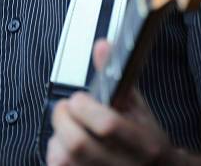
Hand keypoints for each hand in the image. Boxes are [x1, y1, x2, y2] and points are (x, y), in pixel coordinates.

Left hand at [47, 40, 187, 165]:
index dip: (85, 107)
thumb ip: (116, 77)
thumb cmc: (146, 139)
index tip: (79, 98)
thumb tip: (102, 46)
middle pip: (78, 143)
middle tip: (65, 109)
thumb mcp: (138, 106)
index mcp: (144, 143)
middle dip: (63, 118)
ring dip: (57, 139)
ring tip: (66, 129)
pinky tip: (64, 147)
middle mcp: (125, 165)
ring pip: (64, 160)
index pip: (108, 125)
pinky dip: (55, 155)